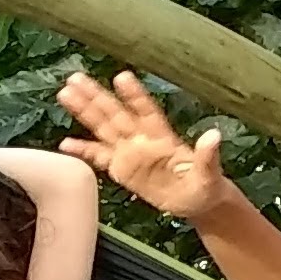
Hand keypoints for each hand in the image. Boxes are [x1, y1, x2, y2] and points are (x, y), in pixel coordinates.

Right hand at [56, 70, 234, 223]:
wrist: (196, 201)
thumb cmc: (205, 185)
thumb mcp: (209, 173)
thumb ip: (207, 155)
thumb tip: (214, 135)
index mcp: (163, 137)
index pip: (146, 111)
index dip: (135, 96)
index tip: (122, 78)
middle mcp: (142, 140)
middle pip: (115, 114)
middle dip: (96, 96)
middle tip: (76, 78)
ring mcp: (130, 153)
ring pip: (103, 128)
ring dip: (84, 112)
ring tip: (66, 94)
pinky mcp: (122, 169)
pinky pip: (99, 158)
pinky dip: (83, 151)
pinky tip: (65, 144)